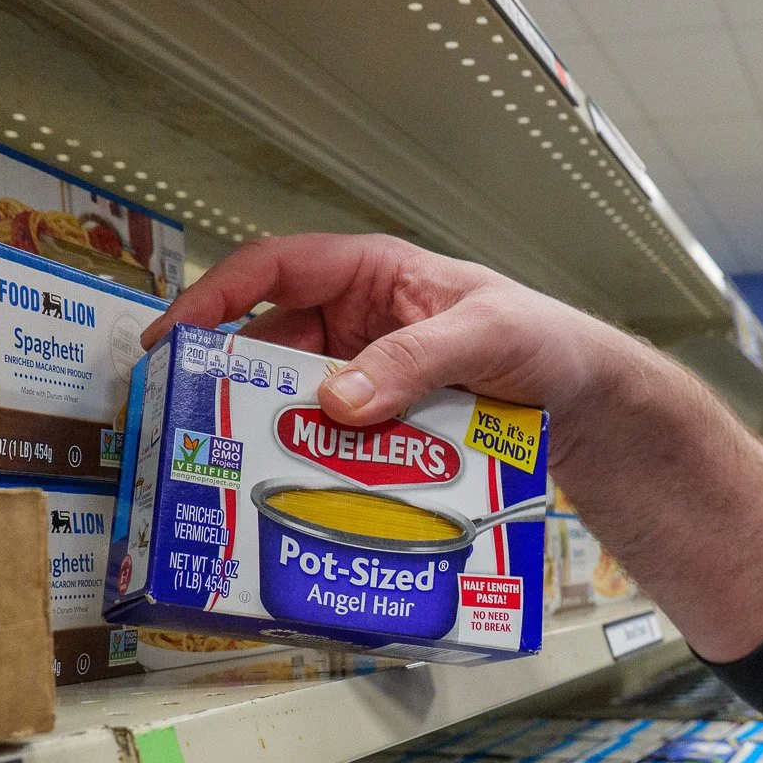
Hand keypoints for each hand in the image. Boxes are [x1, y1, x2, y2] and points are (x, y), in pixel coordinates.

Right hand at [144, 233, 638, 464]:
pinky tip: (305, 493)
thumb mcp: (485, 336)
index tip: (174, 339)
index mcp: (371, 273)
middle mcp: (357, 320)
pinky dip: (318, 462)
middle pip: (272, 343)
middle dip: (232, 381)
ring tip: (240, 470)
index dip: (215, 297)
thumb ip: (414, 360)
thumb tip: (335, 399)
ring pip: (299, 400)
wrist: (588, 399)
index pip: (274, 268)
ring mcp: (368, 375)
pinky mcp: (384, 425)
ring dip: (274, 431)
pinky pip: (336, 440)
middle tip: (192, 426)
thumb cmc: (545, 341)